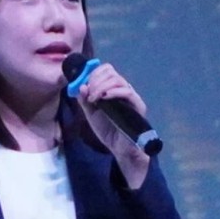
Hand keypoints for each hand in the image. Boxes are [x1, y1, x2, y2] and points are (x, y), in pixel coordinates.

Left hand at [75, 62, 151, 188]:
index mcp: (112, 89)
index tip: (85, 86)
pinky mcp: (138, 105)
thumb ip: (85, 100)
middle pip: (110, 72)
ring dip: (101, 86)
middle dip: (95, 80)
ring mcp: (131, 96)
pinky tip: (104, 98)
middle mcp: (123, 89)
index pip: (106, 70)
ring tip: (94, 100)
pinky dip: (113, 92)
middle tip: (89, 95)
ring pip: (117, 80)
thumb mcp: (91, 114)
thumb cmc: (107, 130)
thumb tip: (81, 85)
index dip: (93, 74)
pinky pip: (127, 92)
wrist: (119, 148)